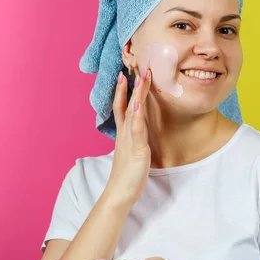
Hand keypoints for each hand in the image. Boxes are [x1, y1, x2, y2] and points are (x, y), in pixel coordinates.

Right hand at [104, 69, 151, 204]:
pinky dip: (136, 115)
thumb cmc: (127, 176)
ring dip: (135, 94)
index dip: (123, 90)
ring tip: (139, 77)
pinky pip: (136, 129)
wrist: (119, 194)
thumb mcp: (130, 153)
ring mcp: (129, 140)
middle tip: (133, 66)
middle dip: (130, 85)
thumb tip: (136, 132)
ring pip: (132, 112)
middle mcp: (124, 133)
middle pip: (125, 104)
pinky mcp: (136, 149)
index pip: (122, 107)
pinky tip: (137, 103)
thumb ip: (132, 140)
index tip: (125, 74)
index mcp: (124, 134)